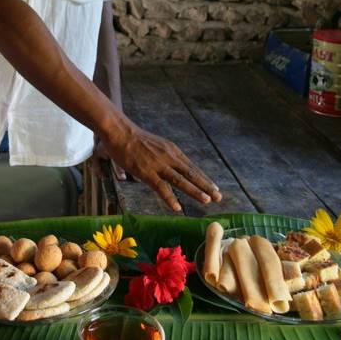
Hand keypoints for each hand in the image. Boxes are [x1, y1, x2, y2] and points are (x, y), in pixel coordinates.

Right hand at [104, 124, 221, 211]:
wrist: (121, 132)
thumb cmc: (135, 139)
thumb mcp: (156, 145)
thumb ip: (163, 156)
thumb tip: (166, 167)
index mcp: (173, 151)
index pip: (192, 168)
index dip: (204, 179)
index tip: (214, 188)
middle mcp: (170, 157)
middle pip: (192, 174)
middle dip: (206, 186)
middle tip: (219, 196)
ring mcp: (159, 165)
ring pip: (181, 180)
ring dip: (195, 191)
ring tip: (207, 200)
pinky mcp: (147, 172)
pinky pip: (161, 187)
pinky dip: (170, 198)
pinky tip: (177, 207)